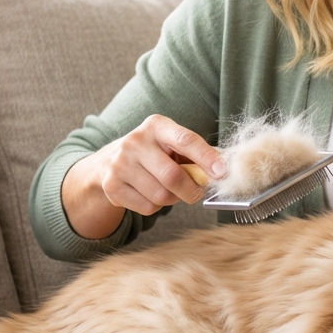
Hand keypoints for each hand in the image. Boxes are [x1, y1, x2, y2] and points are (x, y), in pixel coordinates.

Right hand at [62, 116, 225, 238]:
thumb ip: (195, 155)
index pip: (186, 140)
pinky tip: (149, 193)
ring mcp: (120, 163)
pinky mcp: (111, 185)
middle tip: (196, 192)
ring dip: (172, 199)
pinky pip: (147, 207)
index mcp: (156, 125)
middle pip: (172, 176)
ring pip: (161, 195)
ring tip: (167, 189)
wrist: (110, 161)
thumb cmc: (154, 153)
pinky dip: (155, 206)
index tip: (222, 173)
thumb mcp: (172, 145)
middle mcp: (135, 141)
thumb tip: (221, 172)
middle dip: (191, 190)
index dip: (206, 157)